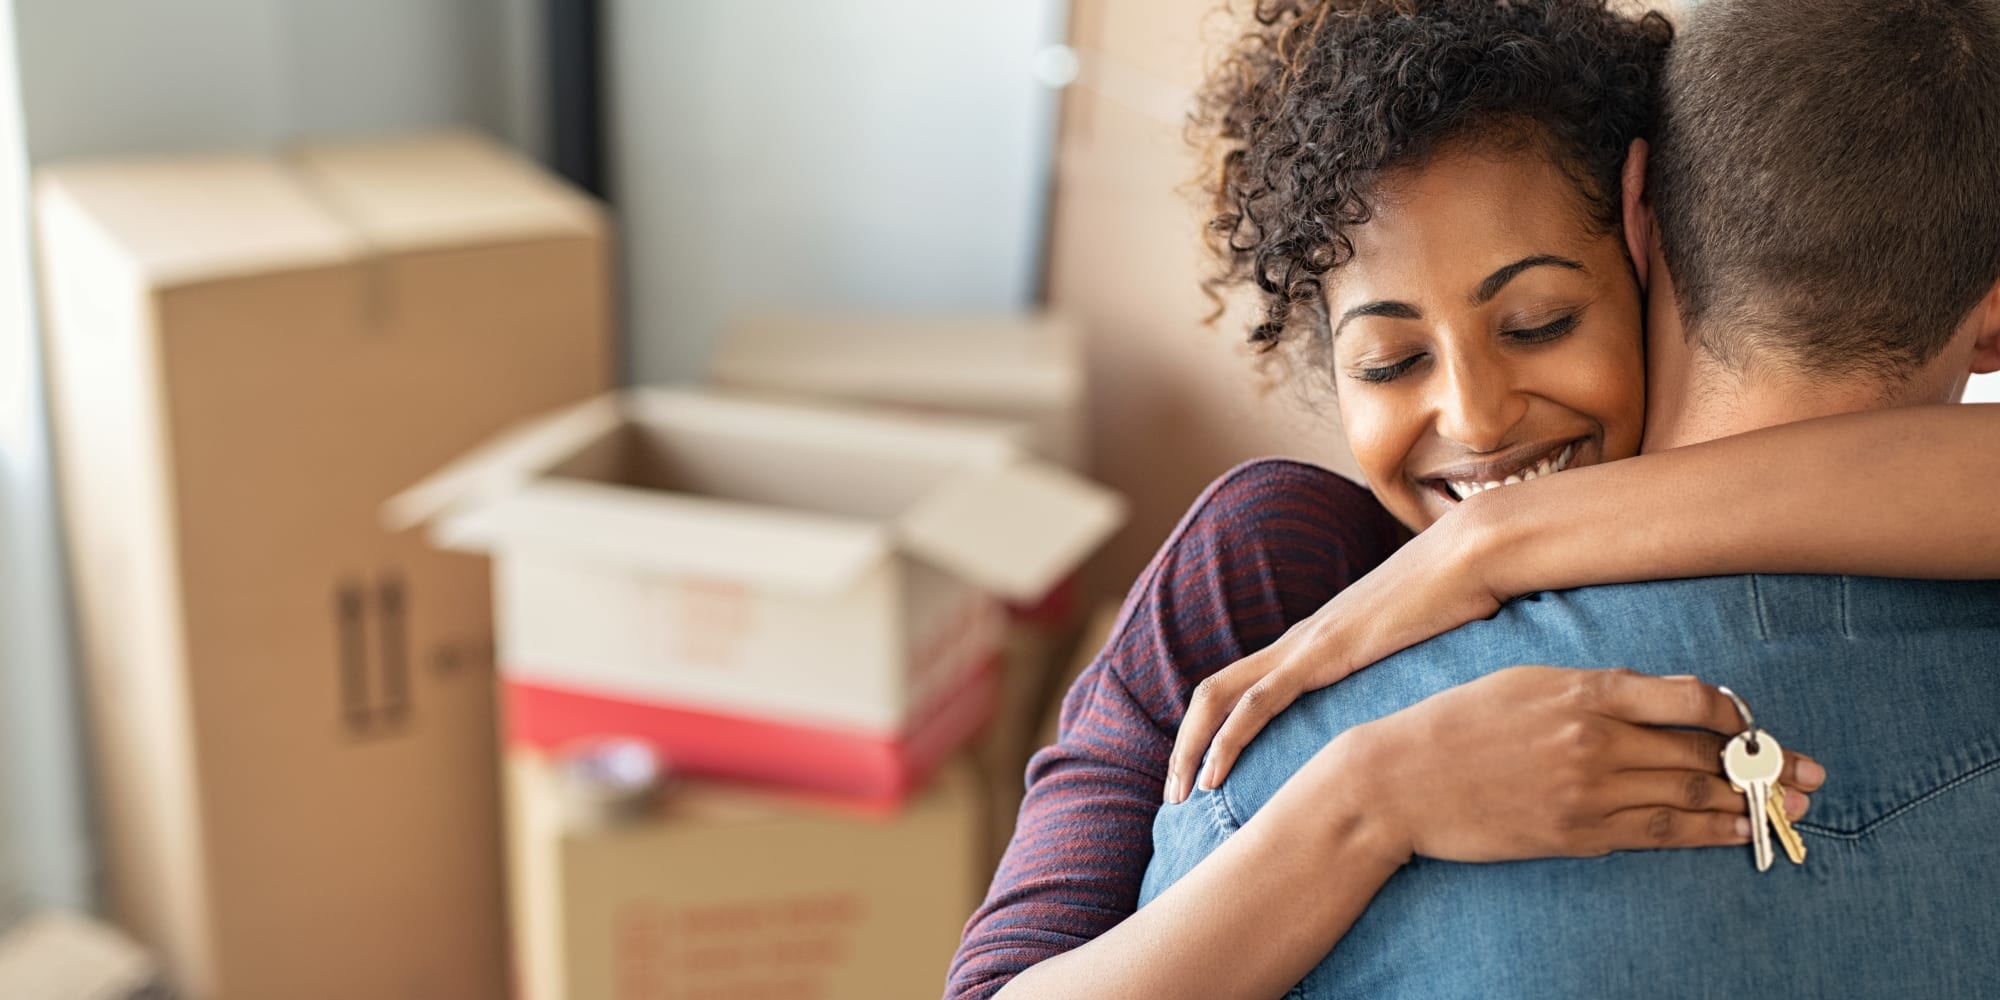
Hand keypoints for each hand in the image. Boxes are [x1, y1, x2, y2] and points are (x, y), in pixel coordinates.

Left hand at [1168, 510, 1505, 802]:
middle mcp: (1297, 642)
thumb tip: (1422, 710)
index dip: (1214, 730)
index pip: (1242, 687)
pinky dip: (1228, 738)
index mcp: (1314, 643)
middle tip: (1174, 795)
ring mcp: (1305, 644)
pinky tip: (1214, 774)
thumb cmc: (1459, 600)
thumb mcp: (1422, 650)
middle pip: (1214, 692)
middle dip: (1184, 745)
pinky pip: (1258, 700)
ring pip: (1220, 696)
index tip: (1206, 777)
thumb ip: (1404, 675)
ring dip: (1191, 747)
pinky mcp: (1322, 652)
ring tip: (1180, 795)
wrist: (1473, 555)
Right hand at [1330, 666, 1824, 863]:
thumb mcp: (1524, 681)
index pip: (1689, 698)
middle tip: (1810, 773)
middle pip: (1703, 753)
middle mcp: (1595, 739)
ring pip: (1690, 796)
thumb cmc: (1455, 722)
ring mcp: (1588, 791)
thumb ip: (1590, 688)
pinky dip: (1705, 833)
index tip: (1751, 723)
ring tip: (1789, 806)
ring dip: (1748, 803)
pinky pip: (1657, 834)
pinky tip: (1736, 833)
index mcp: (1583, 691)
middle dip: (1764, 764)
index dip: (1734, 713)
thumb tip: (1653, 701)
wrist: (1399, 779)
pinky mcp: (1576, 834)